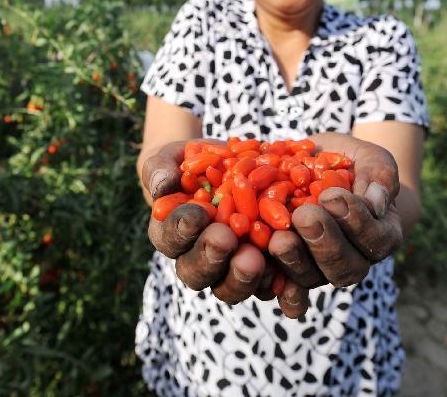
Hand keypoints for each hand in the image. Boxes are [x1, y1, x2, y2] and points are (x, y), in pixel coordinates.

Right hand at [141, 140, 309, 317]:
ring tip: (256, 257)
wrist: (222, 167)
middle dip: (211, 257)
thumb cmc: (187, 162)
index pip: (171, 238)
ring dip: (242, 276)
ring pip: (231, 287)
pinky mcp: (260, 268)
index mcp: (170, 236)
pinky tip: (286, 275)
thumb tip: (161, 186)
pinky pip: (267, 285)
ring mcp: (228, 268)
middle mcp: (196, 259)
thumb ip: (159, 170)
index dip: (183, 228)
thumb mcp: (169, 159)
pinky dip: (277, 282)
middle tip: (226, 239)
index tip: (199, 213)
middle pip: (198, 272)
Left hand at [269, 133, 403, 289]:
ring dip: (294, 259)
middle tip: (304, 216)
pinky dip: (270, 281)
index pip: (375, 240)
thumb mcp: (371, 158)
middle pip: (344, 268)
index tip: (332, 195)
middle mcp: (352, 260)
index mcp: (379, 236)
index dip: (355, 222)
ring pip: (310, 278)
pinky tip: (260, 267)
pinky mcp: (288, 268)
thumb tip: (376, 202)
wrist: (318, 165)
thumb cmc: (351, 161)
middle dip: (323, 242)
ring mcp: (319, 269)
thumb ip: (379, 177)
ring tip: (279, 237)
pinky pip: (281, 285)